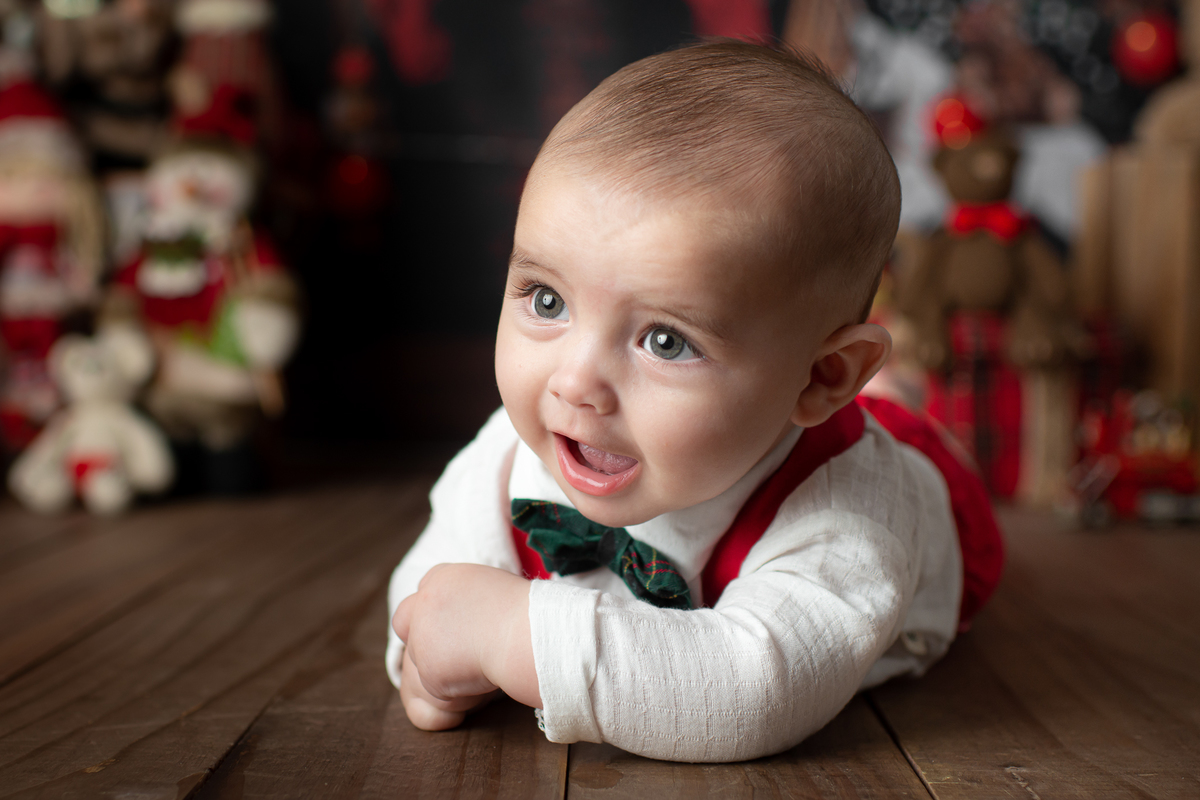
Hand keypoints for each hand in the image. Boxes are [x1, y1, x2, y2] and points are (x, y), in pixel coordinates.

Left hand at [392, 564, 540, 729]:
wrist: (527, 633)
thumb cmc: (525, 613)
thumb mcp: (490, 590)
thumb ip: (463, 602)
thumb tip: (455, 631)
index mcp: (442, 577)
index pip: (423, 591)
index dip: (435, 615)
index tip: (455, 630)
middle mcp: (424, 602)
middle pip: (404, 622)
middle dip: (419, 639)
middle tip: (452, 655)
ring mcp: (422, 636)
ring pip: (420, 663)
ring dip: (447, 674)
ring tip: (483, 669)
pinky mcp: (429, 670)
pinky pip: (436, 695)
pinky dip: (457, 698)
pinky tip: (483, 683)